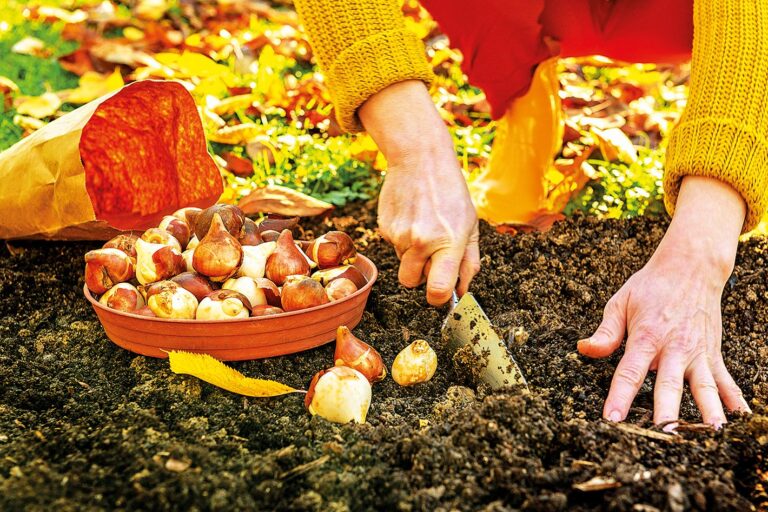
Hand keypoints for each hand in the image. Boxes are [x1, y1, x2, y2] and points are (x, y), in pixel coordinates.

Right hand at [359, 81, 479, 304]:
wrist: (420, 159)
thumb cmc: (451, 192)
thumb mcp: (470, 225)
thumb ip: (469, 262)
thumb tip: (462, 292)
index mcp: (449, 242)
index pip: (438, 290)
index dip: (439, 298)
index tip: (441, 293)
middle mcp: (422, 241)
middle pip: (411, 283)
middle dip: (420, 276)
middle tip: (432, 255)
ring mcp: (400, 235)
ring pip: (403, 263)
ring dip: (413, 254)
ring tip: (424, 225)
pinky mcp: (385, 227)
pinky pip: (394, 246)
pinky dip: (402, 238)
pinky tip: (412, 216)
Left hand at [578, 176, 751, 427]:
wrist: (691, 267)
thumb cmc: (651, 287)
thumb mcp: (621, 303)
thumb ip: (605, 332)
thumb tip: (583, 349)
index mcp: (646, 337)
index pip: (629, 372)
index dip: (619, 396)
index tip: (612, 419)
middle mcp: (674, 348)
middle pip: (669, 384)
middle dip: (667, 410)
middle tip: (663, 434)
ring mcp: (697, 352)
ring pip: (703, 386)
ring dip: (708, 409)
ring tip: (712, 432)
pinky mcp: (713, 353)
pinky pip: (724, 379)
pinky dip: (734, 398)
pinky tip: (741, 418)